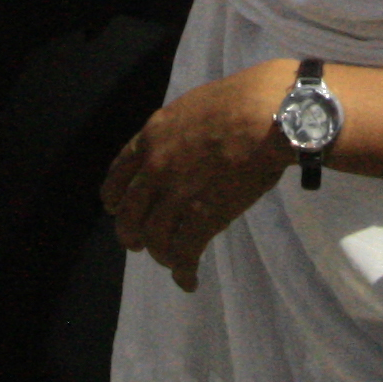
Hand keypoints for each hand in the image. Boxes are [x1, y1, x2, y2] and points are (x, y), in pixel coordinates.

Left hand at [103, 59, 294, 289]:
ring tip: (171, 262)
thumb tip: (185, 146)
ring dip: (161, 255)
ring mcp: (177, 195)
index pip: (118, 175)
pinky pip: (184, 254)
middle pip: (130, 214)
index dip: (115, 198)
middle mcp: (156, 168)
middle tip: (139, 244)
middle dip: (132, 234)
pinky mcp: (203, 217)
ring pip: (154, 238)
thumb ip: (179, 132)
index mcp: (152, 137)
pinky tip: (189, 281)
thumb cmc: (243, 100)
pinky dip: (183, 272)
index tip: (117, 209)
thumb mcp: (193, 107)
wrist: (267, 114)